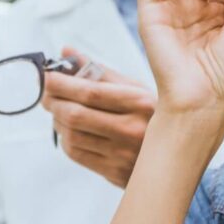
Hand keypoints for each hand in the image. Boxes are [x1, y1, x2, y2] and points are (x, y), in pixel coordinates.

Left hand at [42, 47, 155, 187]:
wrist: (177, 154)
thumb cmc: (151, 115)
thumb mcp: (135, 88)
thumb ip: (99, 70)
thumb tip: (66, 51)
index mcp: (140, 102)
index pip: (89, 91)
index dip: (61, 84)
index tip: (47, 77)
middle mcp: (133, 129)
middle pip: (75, 114)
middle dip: (52, 102)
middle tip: (46, 94)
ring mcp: (124, 155)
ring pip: (71, 136)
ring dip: (56, 121)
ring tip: (58, 111)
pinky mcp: (115, 173)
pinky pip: (77, 154)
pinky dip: (65, 139)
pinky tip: (69, 130)